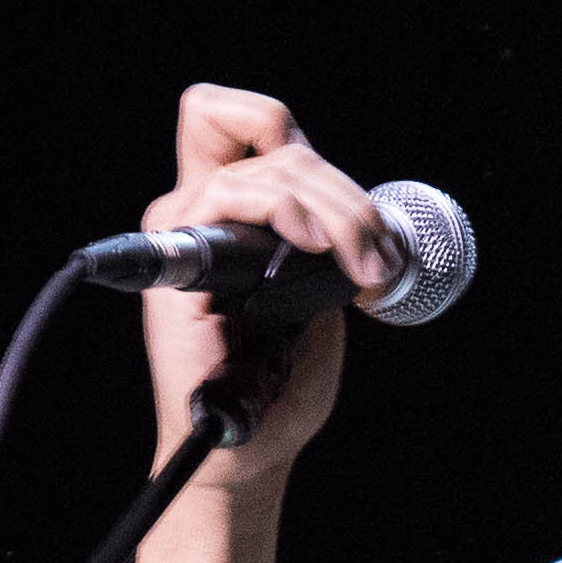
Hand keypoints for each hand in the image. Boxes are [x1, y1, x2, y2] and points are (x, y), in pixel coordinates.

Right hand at [137, 85, 402, 498]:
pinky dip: (287, 209)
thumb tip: (357, 209)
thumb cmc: (283, 377)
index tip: (360, 224)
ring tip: (366, 269)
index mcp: (234, 209)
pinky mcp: (179, 256)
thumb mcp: (318, 291)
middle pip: (276, 137)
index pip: (254, 122)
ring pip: (272, 167)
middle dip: (347, 193)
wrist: (252, 440)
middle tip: (382, 257)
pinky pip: (231, 193)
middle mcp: (201, 206)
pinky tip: (316, 245)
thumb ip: (321, 235)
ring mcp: (186, 225)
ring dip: (339, 212)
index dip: (311, 150)